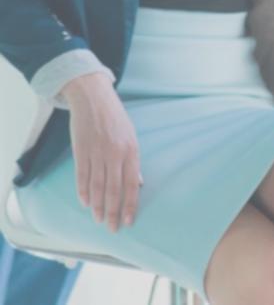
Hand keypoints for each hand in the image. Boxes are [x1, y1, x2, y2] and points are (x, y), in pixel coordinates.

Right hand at [62, 73, 140, 230]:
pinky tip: (86, 203)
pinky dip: (83, 192)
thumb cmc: (116, 119)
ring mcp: (97, 153)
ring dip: (98, 206)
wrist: (94, 100)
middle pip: (113, 189)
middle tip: (112, 228)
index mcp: (131, 151)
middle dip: (113, 211)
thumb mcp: (131, 137)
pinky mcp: (81, 151)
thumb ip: (133, 162)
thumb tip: (137, 184)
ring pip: (97, 186)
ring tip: (99, 220)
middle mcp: (115, 154)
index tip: (128, 221)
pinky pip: (82, 176)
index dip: (130, 205)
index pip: (131, 184)